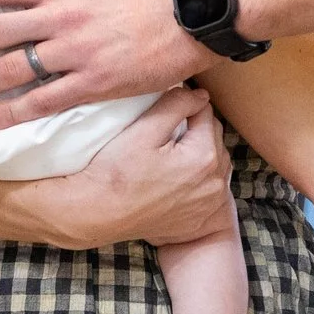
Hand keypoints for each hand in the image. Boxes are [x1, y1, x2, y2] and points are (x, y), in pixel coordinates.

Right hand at [31, 87, 235, 248]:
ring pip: (215, 162)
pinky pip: (209, 187)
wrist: (98, 215)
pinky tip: (175, 179)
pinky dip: (198, 178)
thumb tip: (201, 95)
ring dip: (199, 153)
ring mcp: (209, 204)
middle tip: (163, 135)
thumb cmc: (116, 172)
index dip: (184, 107)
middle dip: (195, 129)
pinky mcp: (200, 218)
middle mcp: (215, 182)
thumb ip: (176, 104)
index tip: (163, 115)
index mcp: (204, 156)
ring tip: (169, 156)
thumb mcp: (144, 130)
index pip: (206, 112)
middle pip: (213, 137)